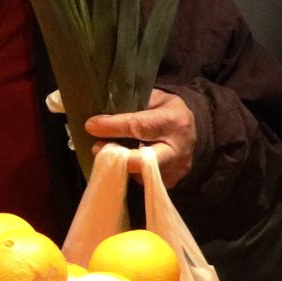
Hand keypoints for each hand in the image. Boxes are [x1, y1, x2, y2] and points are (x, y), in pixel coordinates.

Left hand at [85, 90, 199, 185]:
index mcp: (173, 121)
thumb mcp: (152, 98)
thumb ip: (130, 106)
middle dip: (117, 156)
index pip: (140, 126)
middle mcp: (178, 149)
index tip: (92, 126)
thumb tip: (100, 119)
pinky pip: (142, 180)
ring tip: (108, 151)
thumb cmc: (166, 111)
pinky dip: (128, 171)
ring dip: (119, 163)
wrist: (190, 131)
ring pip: (139, 173)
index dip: (114, 127)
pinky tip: (123, 160)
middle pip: (142, 160)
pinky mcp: (169, 182)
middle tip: (98, 148)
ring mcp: (176, 170)